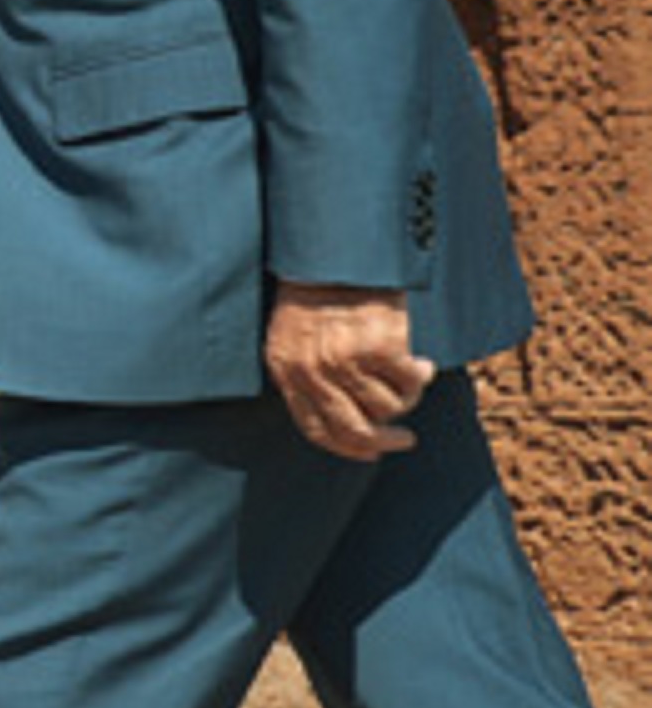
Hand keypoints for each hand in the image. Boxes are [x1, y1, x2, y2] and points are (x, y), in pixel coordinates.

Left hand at [266, 283, 434, 460]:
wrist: (338, 254)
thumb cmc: (318, 296)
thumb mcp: (295, 339)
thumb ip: (310, 378)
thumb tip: (353, 430)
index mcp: (286, 370)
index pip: (316, 430)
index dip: (347, 448)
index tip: (370, 453)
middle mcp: (312, 370)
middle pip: (354, 430)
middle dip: (383, 442)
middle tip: (404, 440)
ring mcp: (345, 360)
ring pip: (388, 409)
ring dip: (404, 397)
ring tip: (408, 375)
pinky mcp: (379, 347)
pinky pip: (410, 384)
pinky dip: (420, 377)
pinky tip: (421, 362)